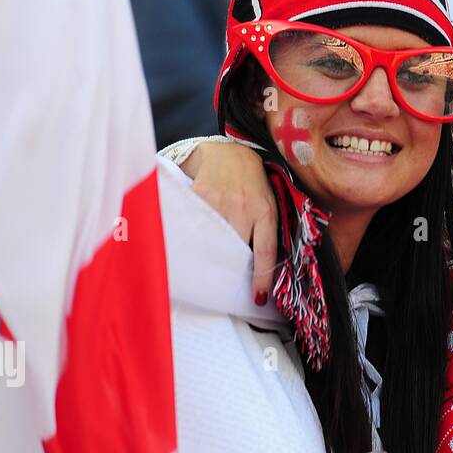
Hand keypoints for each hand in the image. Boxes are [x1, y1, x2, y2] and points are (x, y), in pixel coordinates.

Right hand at [184, 141, 278, 304]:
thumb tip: (257, 269)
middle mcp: (245, 207)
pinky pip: (195, 222)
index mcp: (266, 212)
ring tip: (202, 269)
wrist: (232, 153)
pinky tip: (186, 246)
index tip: (259, 298)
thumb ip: (264, 232)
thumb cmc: (253, 186)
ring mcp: (221, 201)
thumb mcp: (267, 205)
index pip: (266, 250)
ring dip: (208, 255)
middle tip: (222, 286)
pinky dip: (192, 236)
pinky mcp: (201, 194)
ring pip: (214, 237)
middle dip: (230, 267)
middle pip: (236, 247)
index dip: (263, 277)